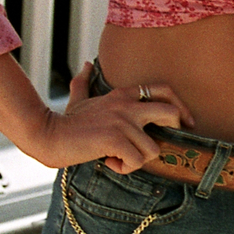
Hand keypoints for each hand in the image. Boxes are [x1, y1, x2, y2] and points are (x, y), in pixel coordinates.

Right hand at [26, 62, 195, 172]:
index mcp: (124, 94)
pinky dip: (125, 168)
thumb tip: (86, 65)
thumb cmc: (65, 122)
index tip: (186, 123)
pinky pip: (136, 160)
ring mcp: (122, 121)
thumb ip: (84, 81)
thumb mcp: (79, 99)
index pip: (165, 90)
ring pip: (152, 149)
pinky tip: (109, 163)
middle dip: (173, 132)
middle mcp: (127, 105)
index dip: (181, 106)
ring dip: (138, 161)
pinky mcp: (114, 139)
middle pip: (171, 112)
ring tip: (119, 159)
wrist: (47, 135)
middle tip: (156, 146)